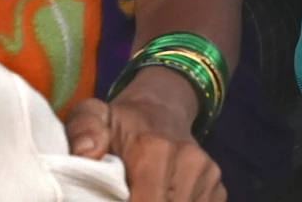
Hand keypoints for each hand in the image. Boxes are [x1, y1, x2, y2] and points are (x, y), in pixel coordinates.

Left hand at [65, 71, 225, 201]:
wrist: (162, 107)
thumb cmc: (121, 121)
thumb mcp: (93, 114)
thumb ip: (83, 130)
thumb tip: (86, 154)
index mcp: (155, 149)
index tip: (113, 200)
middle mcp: (190, 163)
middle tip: (124, 196)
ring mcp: (209, 177)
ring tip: (140, 193)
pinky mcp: (218, 189)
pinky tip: (162, 196)